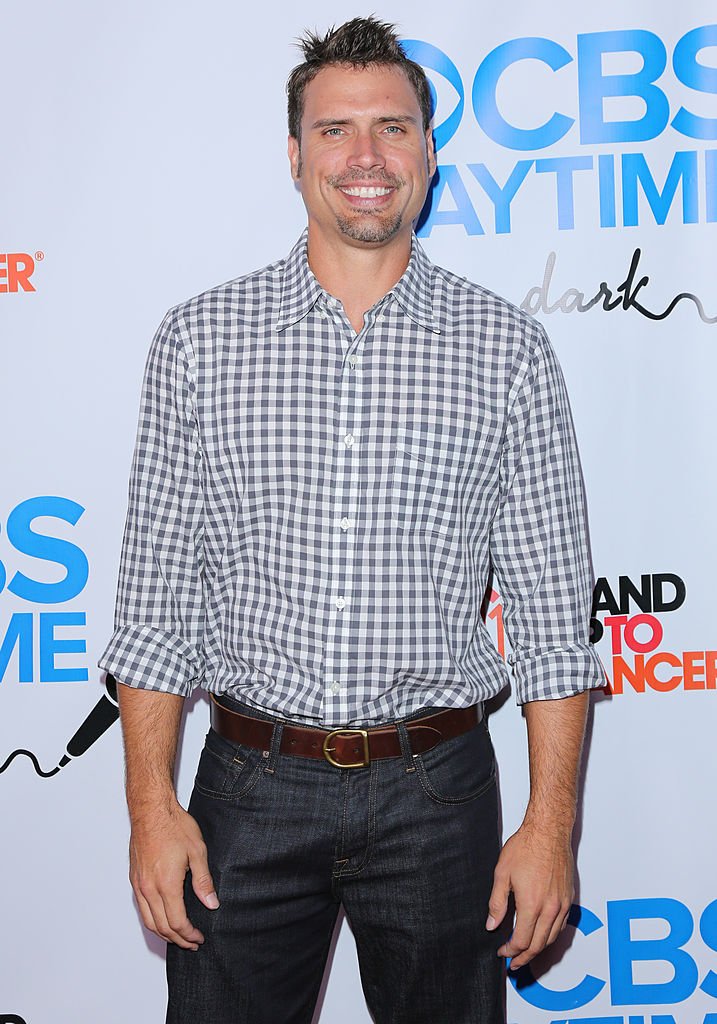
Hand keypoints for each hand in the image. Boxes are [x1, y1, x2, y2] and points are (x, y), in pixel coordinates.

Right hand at [129, 802, 218, 949]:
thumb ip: (203, 881)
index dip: (189, 934)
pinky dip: (153, 920)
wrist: (152, 810)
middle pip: (162, 927)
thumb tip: (211, 903)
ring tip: (179, 936)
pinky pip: (142, 908)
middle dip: (178, 939)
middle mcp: (148, 888)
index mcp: (165, 884)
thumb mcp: (197, 852)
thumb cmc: (174, 826)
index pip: (177, 922)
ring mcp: (138, 885)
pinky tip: (163, 918)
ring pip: (148, 921)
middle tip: (192, 942)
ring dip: (164, 933)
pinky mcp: (134, 879)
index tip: (199, 938)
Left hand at [485, 821, 573, 969]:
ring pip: (552, 937)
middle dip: (524, 958)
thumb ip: (497, 903)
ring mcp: (562, 904)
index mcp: (532, 904)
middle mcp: (550, 908)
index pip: (521, 941)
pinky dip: (551, 935)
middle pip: (538, 945)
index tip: (502, 951)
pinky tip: (542, 935)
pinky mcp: (569, 897)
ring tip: (526, 953)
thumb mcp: (502, 874)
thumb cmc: (526, 847)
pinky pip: (561, 925)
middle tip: (514, 963)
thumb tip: (492, 924)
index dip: (510, 951)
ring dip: (538, 949)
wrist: (549, 831)